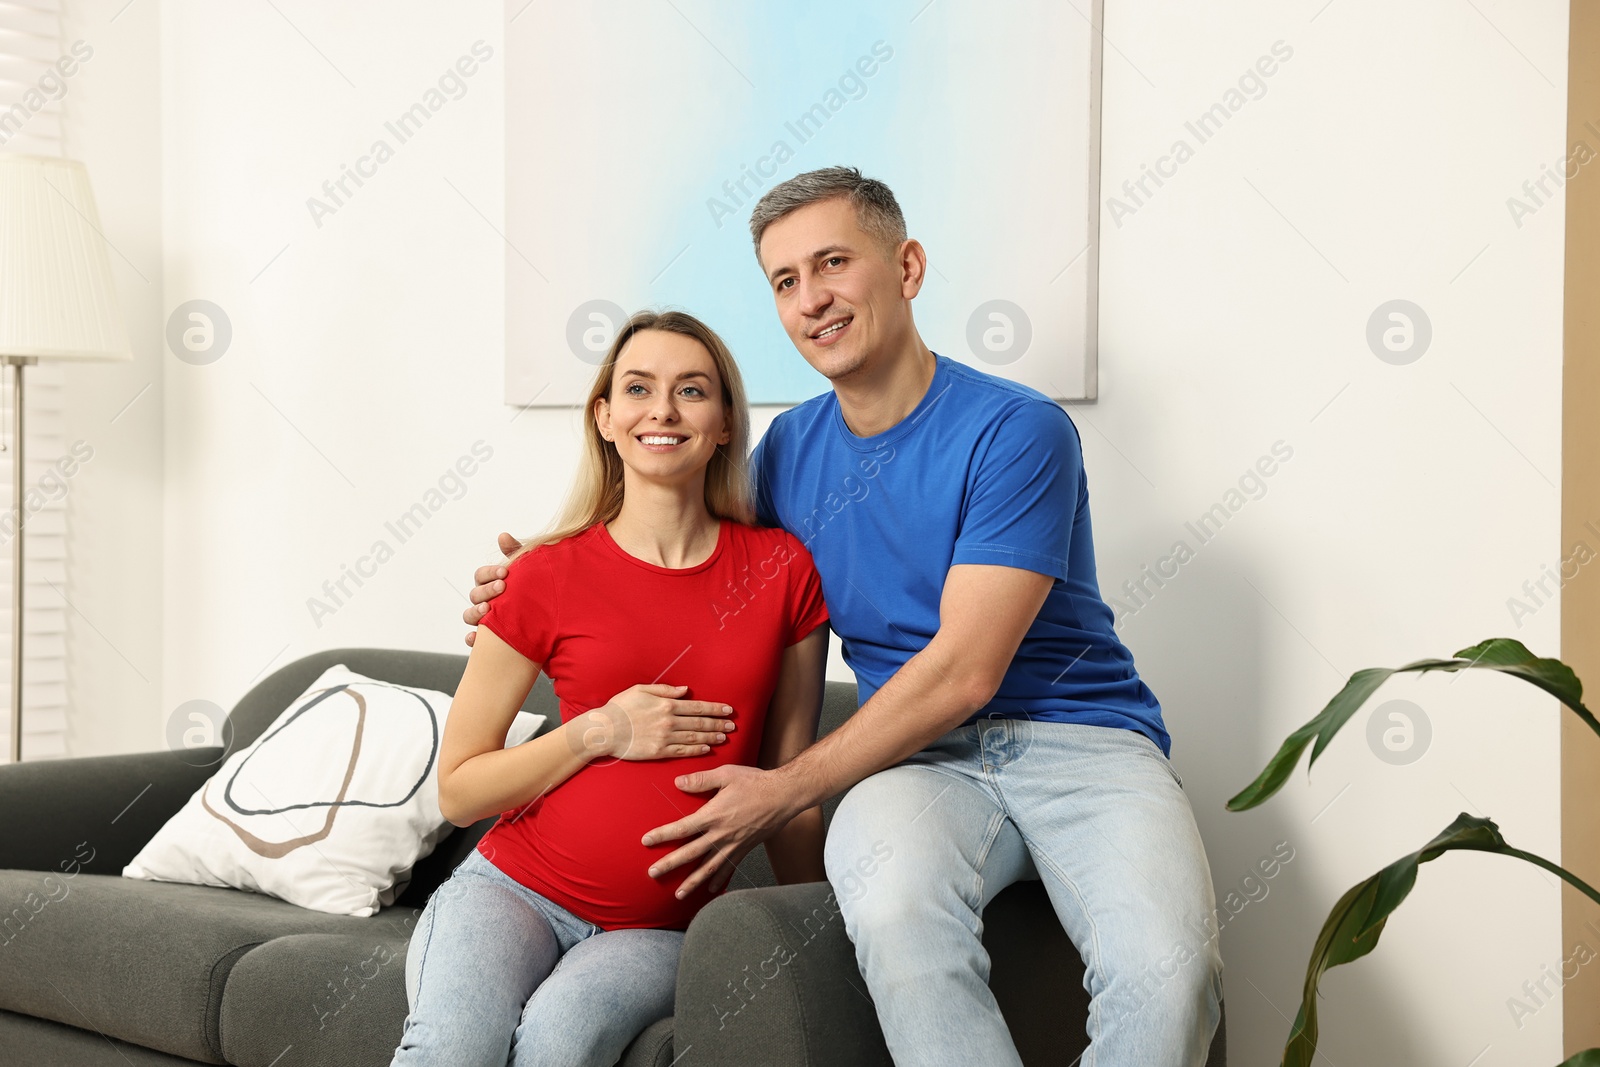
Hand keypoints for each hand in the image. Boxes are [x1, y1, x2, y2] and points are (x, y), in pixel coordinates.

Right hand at [464, 532, 522, 646]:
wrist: (549, 624)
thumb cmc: (533, 593)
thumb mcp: (527, 573)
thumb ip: (515, 554)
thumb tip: (503, 535)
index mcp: (490, 584)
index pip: (480, 575)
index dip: (489, 573)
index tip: (504, 572)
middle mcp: (484, 602)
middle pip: (474, 594)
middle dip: (486, 590)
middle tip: (502, 588)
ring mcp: (484, 621)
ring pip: (469, 616)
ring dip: (475, 612)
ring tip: (488, 610)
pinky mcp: (489, 639)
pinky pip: (473, 641)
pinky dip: (472, 639)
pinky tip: (476, 638)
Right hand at [568, 684, 734, 760]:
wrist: (604, 730)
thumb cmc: (620, 707)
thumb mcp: (641, 689)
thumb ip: (664, 689)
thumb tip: (685, 690)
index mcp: (666, 704)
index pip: (698, 707)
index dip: (715, 708)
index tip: (728, 710)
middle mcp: (669, 721)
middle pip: (700, 723)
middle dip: (719, 723)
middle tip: (732, 726)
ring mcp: (665, 738)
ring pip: (695, 738)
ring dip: (712, 737)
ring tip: (725, 737)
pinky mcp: (659, 752)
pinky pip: (683, 752)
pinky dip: (697, 750)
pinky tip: (707, 749)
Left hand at [641, 765, 800, 897]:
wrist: (784, 795)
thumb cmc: (755, 782)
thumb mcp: (726, 774)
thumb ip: (701, 780)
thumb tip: (678, 783)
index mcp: (714, 815)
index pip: (682, 828)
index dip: (663, 835)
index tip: (646, 841)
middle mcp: (722, 834)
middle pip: (690, 853)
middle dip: (670, 865)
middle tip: (653, 874)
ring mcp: (734, 844)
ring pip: (709, 867)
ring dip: (692, 882)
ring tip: (678, 894)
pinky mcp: (745, 848)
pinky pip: (729, 868)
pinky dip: (719, 880)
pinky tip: (711, 889)